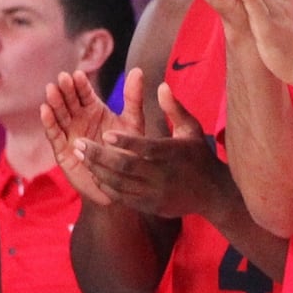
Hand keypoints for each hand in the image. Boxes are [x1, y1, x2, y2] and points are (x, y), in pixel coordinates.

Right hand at [40, 69, 138, 204]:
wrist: (122, 182)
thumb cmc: (128, 151)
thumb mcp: (133, 122)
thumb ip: (133, 98)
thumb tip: (138, 70)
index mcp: (94, 109)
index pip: (84, 93)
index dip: (80, 85)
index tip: (78, 75)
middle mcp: (79, 119)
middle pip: (69, 101)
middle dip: (65, 89)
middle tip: (63, 78)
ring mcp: (69, 133)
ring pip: (59, 114)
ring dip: (54, 102)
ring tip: (51, 90)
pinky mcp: (62, 149)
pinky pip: (54, 134)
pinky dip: (48, 122)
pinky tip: (44, 110)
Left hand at [86, 81, 229, 218]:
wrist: (213, 194)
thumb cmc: (199, 155)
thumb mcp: (191, 129)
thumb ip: (174, 108)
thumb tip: (161, 85)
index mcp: (171, 153)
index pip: (144, 147)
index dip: (124, 141)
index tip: (105, 133)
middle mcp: (162, 175)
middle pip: (125, 166)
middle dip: (99, 155)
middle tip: (79, 144)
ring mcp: (155, 193)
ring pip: (119, 183)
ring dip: (97, 170)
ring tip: (81, 157)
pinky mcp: (150, 206)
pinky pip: (123, 198)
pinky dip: (107, 186)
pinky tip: (95, 174)